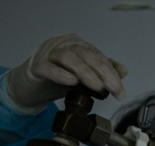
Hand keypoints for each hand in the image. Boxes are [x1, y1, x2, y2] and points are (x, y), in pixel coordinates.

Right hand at [2, 35, 125, 112]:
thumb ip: (102, 73)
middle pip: (86, 54)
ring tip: (97, 86)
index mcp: (77, 46)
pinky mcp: (37, 66)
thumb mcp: (83, 77)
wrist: (31, 86)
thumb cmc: (57, 78)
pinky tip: (72, 81)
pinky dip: (61, 74)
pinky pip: (49, 68)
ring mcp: (49, 54)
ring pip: (69, 57)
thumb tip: (123, 70)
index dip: (112, 74)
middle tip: (112, 89)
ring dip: (85, 72)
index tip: (120, 91)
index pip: (98, 56)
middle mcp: (64, 45)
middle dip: (103, 73)